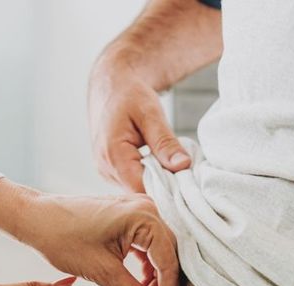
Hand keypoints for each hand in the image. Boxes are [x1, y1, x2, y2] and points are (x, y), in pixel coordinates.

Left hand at [0, 180, 178, 285]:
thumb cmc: (62, 238)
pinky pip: (149, 243)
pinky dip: (146, 265)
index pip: (169, 262)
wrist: (33, 218)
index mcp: (144, 218)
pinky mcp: (132, 214)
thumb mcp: (103, 273)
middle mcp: (148, 208)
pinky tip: (138, 283)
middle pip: (169, 255)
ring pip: (160, 251)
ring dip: (156, 277)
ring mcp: (141, 208)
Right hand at [88, 54, 190, 191]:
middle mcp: (105, 168)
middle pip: (141, 193)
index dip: (167, 192)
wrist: (111, 85)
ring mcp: (107, 172)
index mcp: (112, 155)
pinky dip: (152, 178)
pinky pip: (135, 183)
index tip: (188, 186)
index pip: (142, 190)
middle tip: (188, 178)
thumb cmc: (130, 95)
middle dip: (166, 189)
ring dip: (159, 183)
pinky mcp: (112, 171)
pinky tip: (163, 168)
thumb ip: (165, 142)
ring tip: (175, 169)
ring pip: (139, 190)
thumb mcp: (151, 114)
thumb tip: (183, 166)